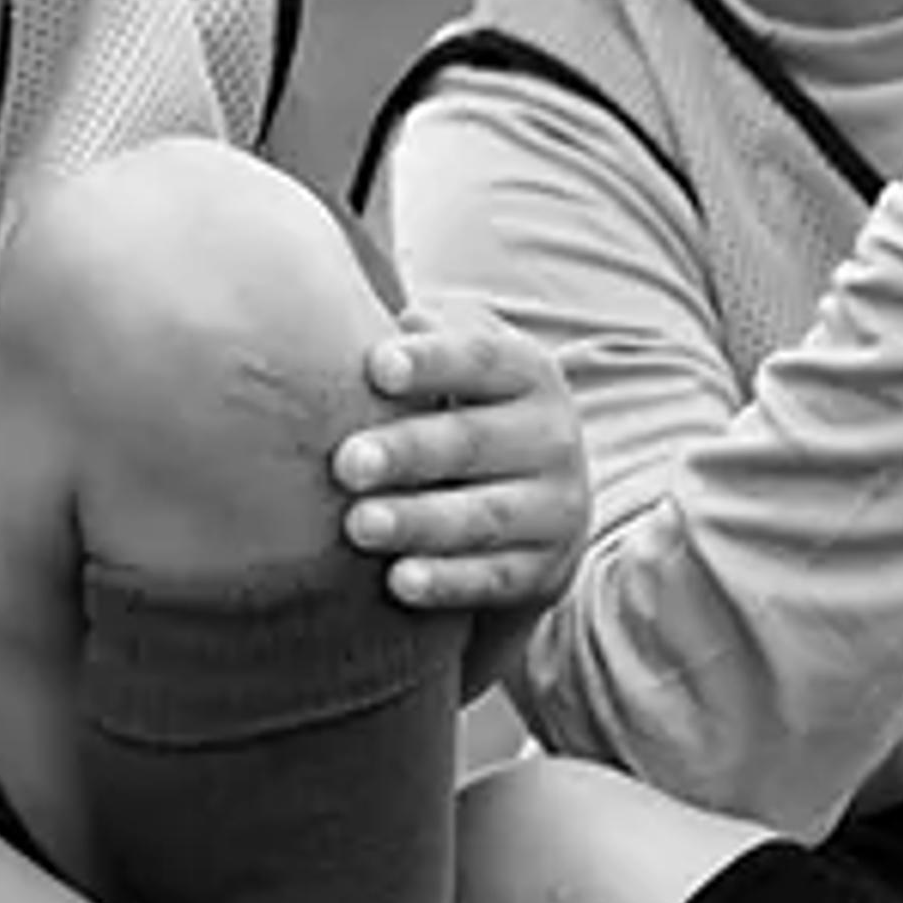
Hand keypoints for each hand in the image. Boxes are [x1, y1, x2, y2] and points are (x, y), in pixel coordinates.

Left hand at [332, 304, 587, 619]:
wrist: (533, 504)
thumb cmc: (464, 412)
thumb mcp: (459, 362)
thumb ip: (429, 333)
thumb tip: (401, 320)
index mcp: (528, 373)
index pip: (482, 358)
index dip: (432, 361)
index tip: (377, 366)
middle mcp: (553, 438)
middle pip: (474, 441)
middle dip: (409, 452)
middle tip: (347, 463)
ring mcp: (555, 508)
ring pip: (484, 516)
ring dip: (419, 522)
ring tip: (359, 526)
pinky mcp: (543, 570)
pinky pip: (494, 578)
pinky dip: (448, 582)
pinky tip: (400, 581)